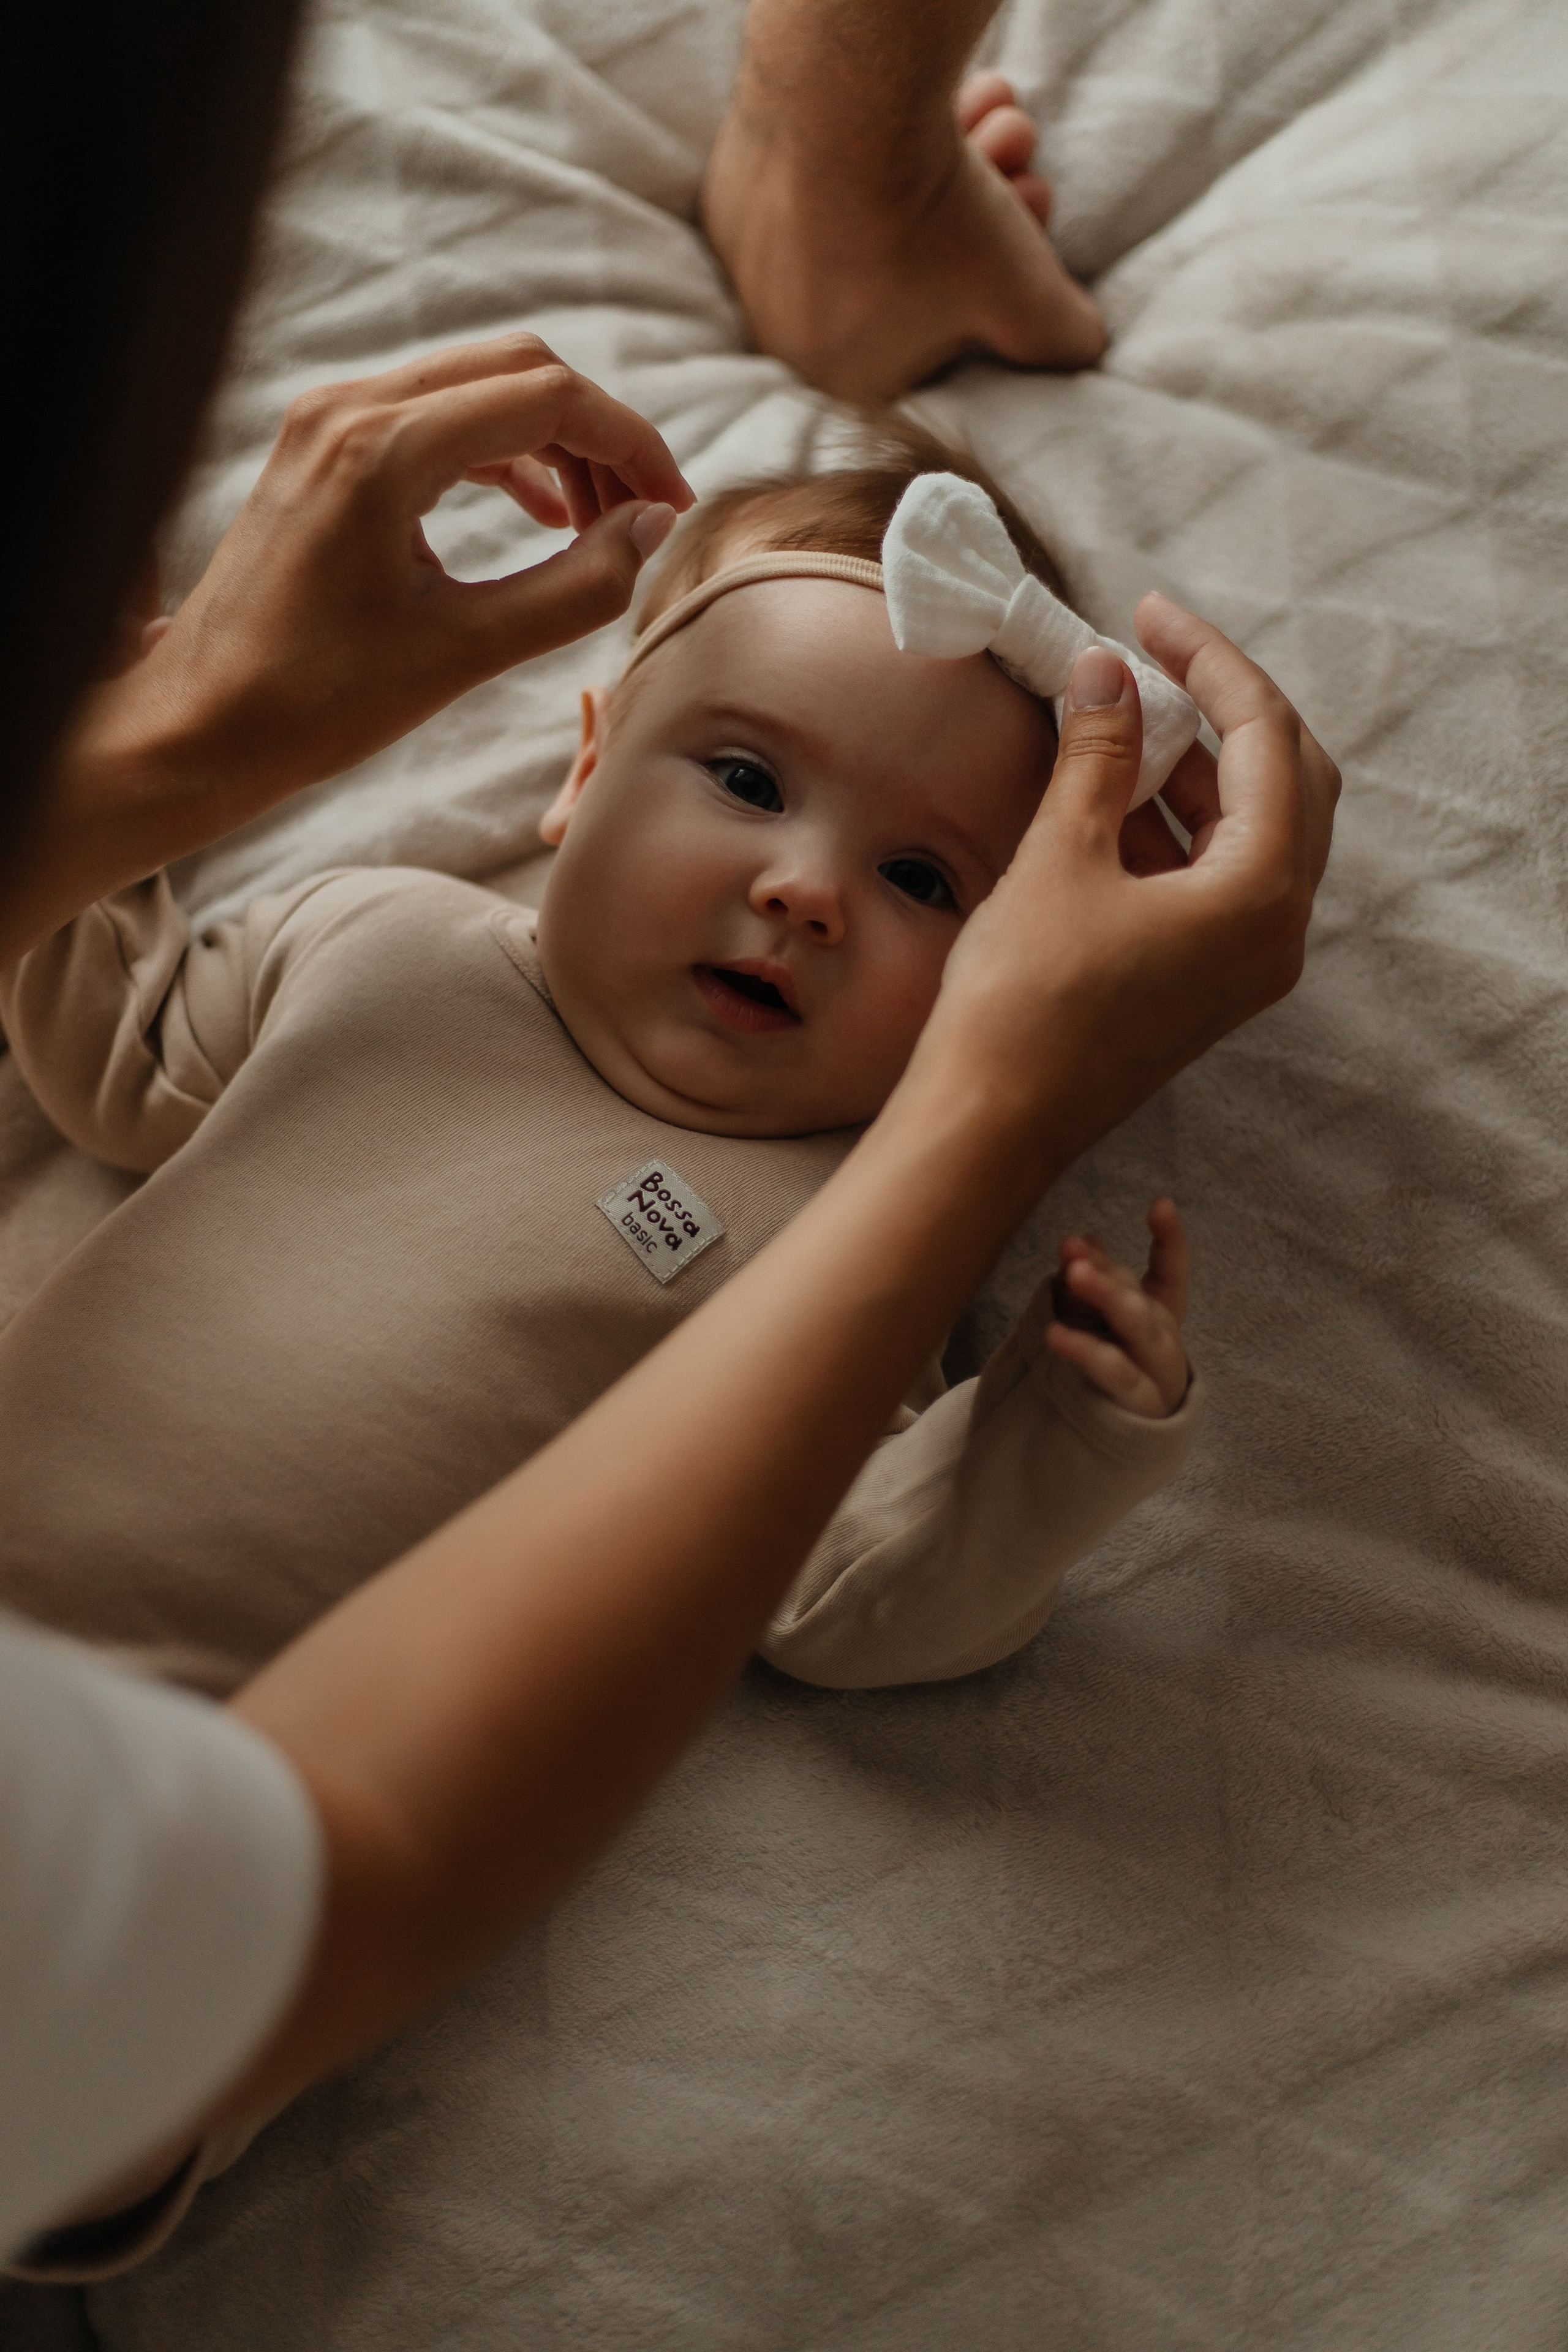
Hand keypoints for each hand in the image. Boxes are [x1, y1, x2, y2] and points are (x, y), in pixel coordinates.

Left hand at [21, 336, 692, 959]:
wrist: (198, 724)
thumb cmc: (314, 703)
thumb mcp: (463, 652)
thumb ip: (574, 588)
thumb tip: (654, 530)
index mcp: (381, 449)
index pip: (546, 397)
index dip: (630, 445)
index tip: (672, 507)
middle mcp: (349, 408)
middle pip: (519, 369)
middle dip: (597, 436)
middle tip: (642, 518)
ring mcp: (328, 420)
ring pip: (479, 384)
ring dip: (552, 442)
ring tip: (597, 526)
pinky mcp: (321, 447)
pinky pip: (435, 415)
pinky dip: (501, 452)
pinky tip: (538, 514)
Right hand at [905, 606, 1338, 1212]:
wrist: (991, 1124)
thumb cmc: (1025, 1003)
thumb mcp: (1061, 856)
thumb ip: (1098, 755)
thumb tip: (1107, 670)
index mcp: (1262, 892)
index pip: (1264, 735)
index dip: (1209, 660)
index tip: (1148, 614)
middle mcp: (1277, 929)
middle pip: (1287, 778)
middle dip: (1223, 707)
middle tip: (1154, 655)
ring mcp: (1246, 963)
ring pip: (1254, 829)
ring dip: (1199, 765)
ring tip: (1123, 717)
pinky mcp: (1207, 983)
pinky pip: (1219, 879)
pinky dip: (1179, 824)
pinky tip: (1115, 794)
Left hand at [1046, 1200, 1189, 1417]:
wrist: (1106, 1449)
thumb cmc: (1106, 1375)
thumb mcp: (1094, 1323)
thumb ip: (1088, 1283)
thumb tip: (1078, 1239)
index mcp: (1157, 1317)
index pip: (1171, 1275)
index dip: (1170, 1242)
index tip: (1161, 1205)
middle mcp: (1163, 1341)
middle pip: (1142, 1297)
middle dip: (1107, 1268)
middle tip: (1073, 1244)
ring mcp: (1156, 1374)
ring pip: (1137, 1329)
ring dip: (1106, 1296)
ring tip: (1072, 1274)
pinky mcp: (1139, 1406)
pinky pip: (1117, 1373)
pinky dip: (1087, 1351)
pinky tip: (1054, 1334)